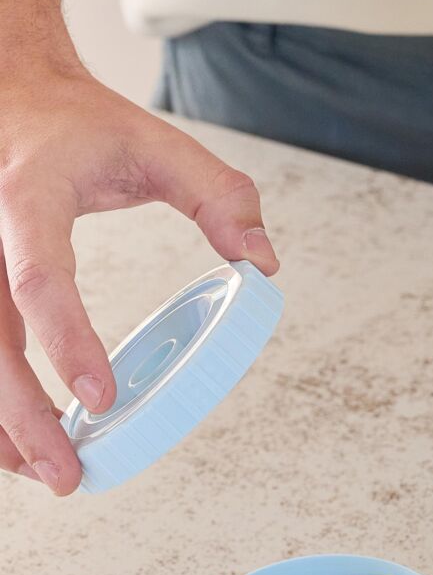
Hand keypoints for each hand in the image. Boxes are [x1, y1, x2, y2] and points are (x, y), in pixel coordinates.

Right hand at [0, 60, 278, 494]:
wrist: (16, 99)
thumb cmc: (85, 129)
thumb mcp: (161, 146)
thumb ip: (221, 197)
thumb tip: (265, 261)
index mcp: (28, 196)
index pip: (40, 276)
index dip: (66, 339)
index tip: (99, 399)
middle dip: (24, 414)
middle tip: (68, 475)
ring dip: (2, 422)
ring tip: (48, 475)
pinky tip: (21, 445)